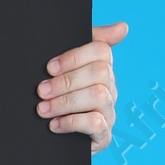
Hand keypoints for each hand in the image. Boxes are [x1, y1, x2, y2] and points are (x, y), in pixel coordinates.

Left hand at [37, 20, 126, 151]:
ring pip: (99, 96)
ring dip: (66, 102)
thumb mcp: (65, 67)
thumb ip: (89, 42)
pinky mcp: (103, 136)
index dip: (75, 57)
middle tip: (41, 91)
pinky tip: (54, 125)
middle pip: (100, 73)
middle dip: (66, 82)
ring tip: (43, 109)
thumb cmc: (58, 95)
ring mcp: (109, 112)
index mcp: (102, 68)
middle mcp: (110, 88)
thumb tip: (123, 27)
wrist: (49, 137)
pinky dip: (72, 122)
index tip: (50, 68)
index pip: (102, 51)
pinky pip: (96, 124)